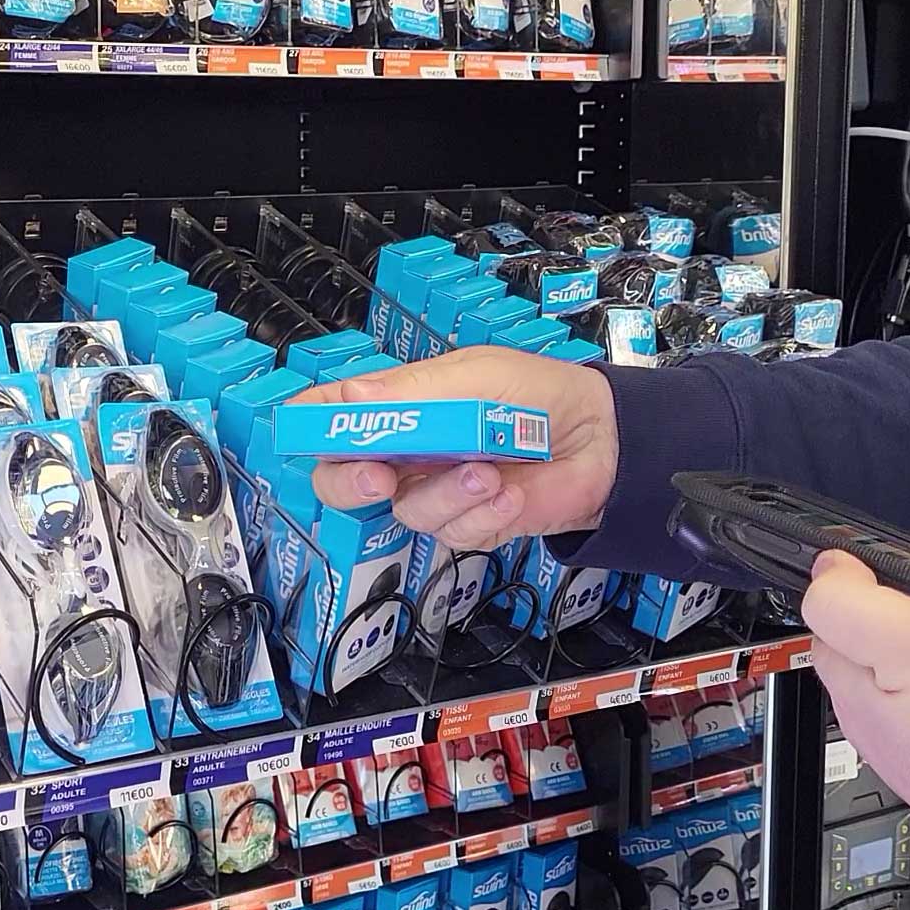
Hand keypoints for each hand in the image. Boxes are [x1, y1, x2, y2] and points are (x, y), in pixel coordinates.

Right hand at [296, 346, 618, 550]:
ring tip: (487, 471)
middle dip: (350, 482)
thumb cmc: (535, 394)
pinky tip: (508, 490)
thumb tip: (348, 398)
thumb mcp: (473, 376)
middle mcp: (405, 454)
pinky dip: (482, 514)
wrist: (601, 441)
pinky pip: (453, 533)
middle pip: (340, 482)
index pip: (330, 416)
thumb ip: (412, 393)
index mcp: (397, 406)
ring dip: (446, 493)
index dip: (309, 427)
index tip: (310, 435)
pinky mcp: (468, 526)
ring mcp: (434, 493)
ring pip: (406, 511)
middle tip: (378, 476)